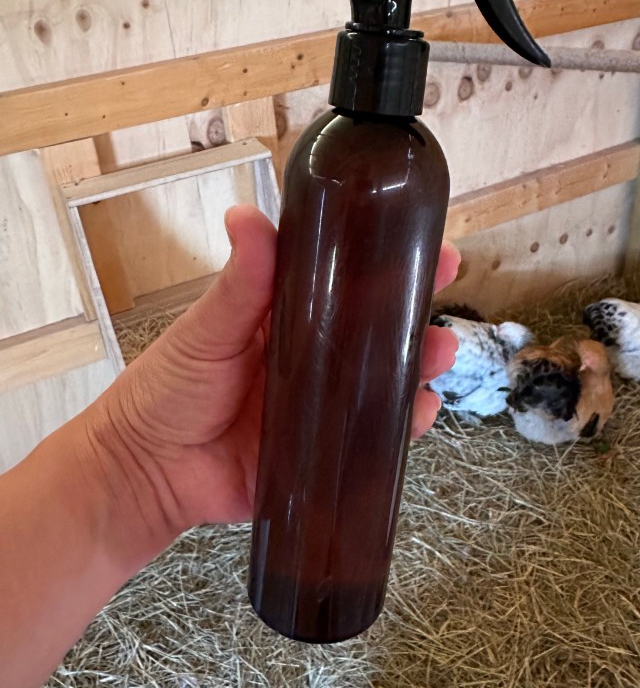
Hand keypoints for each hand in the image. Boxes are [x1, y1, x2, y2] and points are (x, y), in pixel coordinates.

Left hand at [86, 205, 459, 548]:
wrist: (146, 473)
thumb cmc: (167, 390)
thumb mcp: (206, 330)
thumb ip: (237, 282)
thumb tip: (246, 214)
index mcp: (289, 320)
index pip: (350, 284)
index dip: (392, 264)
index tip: (429, 244)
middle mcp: (316, 361)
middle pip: (380, 332)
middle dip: (419, 310)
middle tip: (444, 289)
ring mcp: (324, 409)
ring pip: (387, 383)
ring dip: (420, 365)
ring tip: (438, 352)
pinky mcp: (326, 456)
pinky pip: (373, 441)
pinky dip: (402, 426)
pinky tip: (420, 411)